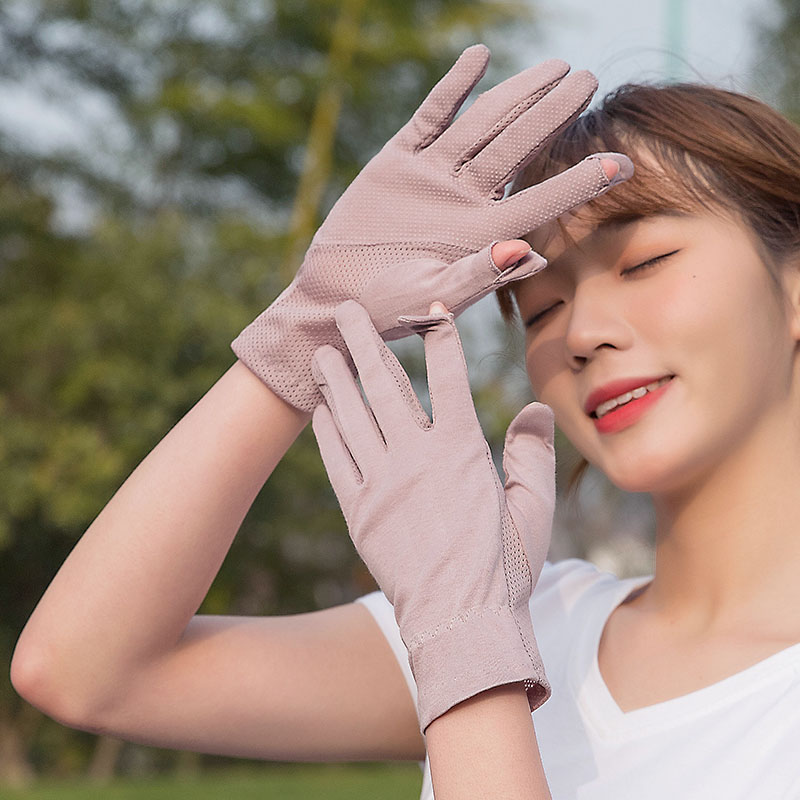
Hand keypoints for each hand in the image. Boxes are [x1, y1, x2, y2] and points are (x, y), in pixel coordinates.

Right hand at [233, 44, 631, 411]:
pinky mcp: (399, 162)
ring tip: (555, 68)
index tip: (622, 163)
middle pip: (519, 148)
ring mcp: (435, 178)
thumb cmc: (385, 311)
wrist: (335, 297)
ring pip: (483, 126)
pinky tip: (479, 59)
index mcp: (481, 235)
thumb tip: (527, 253)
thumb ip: (476, 278)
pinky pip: (431, 117)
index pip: (540, 202)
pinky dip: (452, 89)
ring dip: (518, 95)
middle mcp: (466, 201)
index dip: (581, 182)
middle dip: (554, 114)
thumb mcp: (431, 300)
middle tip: (590, 79)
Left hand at [310, 296, 555, 731]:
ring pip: (353, 416)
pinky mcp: (359, 510)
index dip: (439, 338)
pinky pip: (336, 459)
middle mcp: (416, 457)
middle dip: (364, 341)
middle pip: (385, 384)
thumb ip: (532, 453)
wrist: (460, 624)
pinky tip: (320, 407)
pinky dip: (327, 428)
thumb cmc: (505, 568)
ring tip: (321, 350)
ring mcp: (382, 483)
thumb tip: (536, 409)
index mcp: (462, 451)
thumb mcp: (533, 508)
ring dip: (336, 379)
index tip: (428, 308)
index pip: (448, 379)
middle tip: (345, 311)